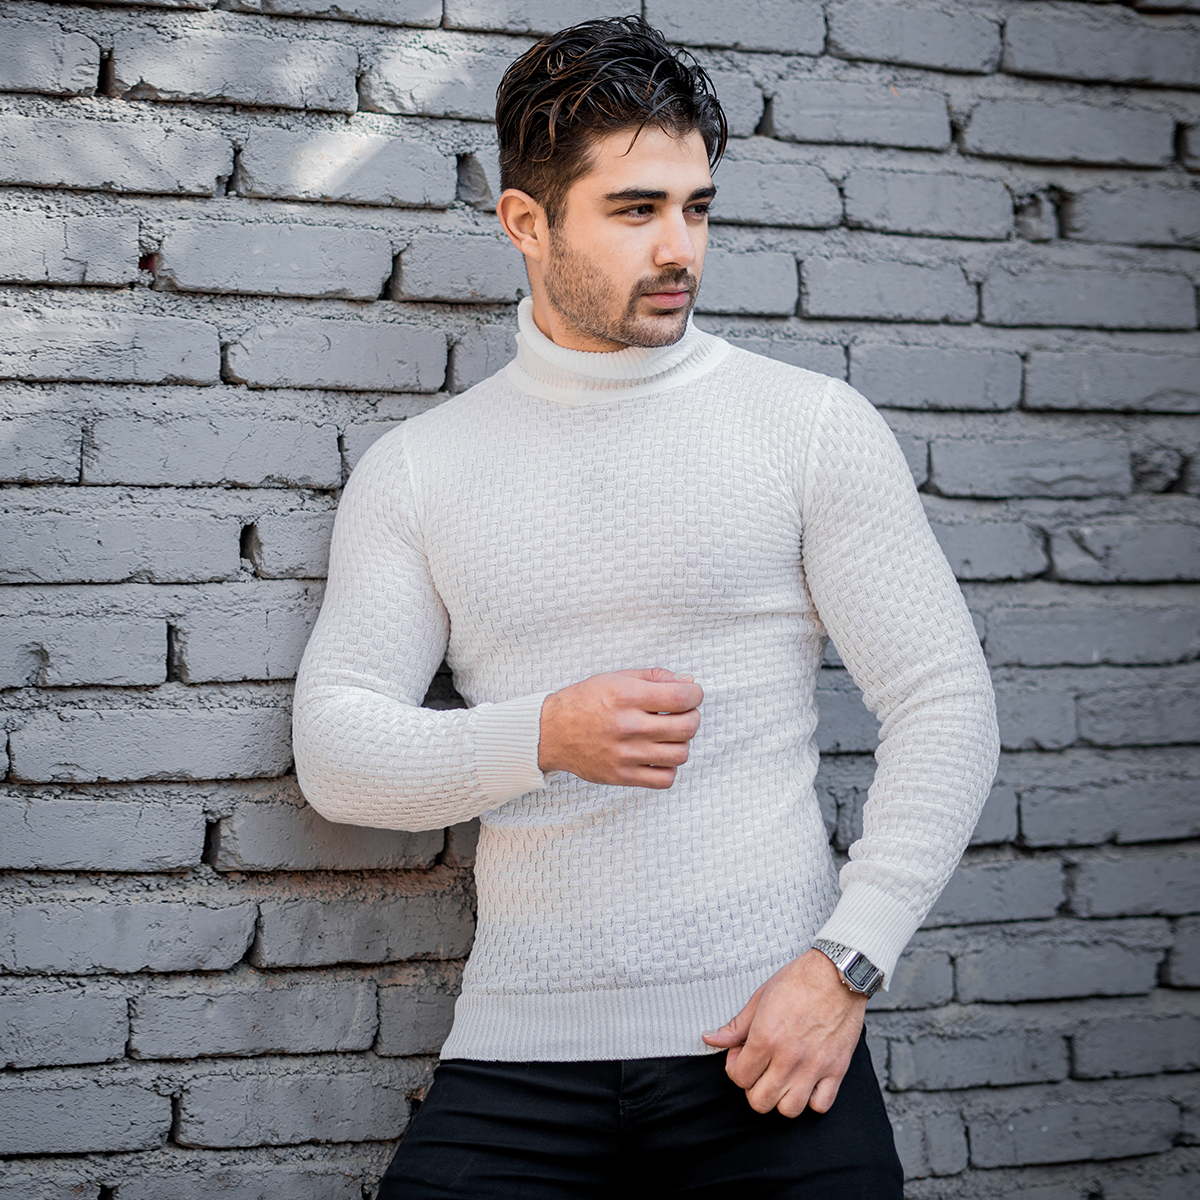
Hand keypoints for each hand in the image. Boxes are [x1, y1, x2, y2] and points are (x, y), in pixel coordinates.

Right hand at [537, 668, 702, 788]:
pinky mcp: (621, 776)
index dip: (696, 695)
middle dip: (692, 718)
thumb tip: (689, 682)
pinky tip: (658, 756)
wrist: (550, 732)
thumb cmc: (584, 702)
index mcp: (626, 696)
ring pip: (680, 754)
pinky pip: (664, 779)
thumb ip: (655, 678)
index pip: (681, 697)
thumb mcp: (617, 678)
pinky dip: (669, 767)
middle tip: (684, 714)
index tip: (693, 695)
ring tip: (670, 736)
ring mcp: (624, 754)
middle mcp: (627, 725)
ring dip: (682, 743)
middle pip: (687, 727)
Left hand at [701, 948, 866, 1116]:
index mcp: (766, 1037)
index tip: (742, 1055)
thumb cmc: (799, 981)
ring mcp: (814, 1066)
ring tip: (781, 1078)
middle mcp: (789, 1057)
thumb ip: (736, 1026)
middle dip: (753, 1087)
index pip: (739, 1077)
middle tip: (758, 1068)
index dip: (735, 1067)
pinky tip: (806, 1082)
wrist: (837, 973)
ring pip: (789, 1110)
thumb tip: (711, 1039)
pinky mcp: (836, 1070)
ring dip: (780, 1098)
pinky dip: (811, 1100)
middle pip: (760, 1101)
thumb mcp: (760, 998)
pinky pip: (820, 1105)